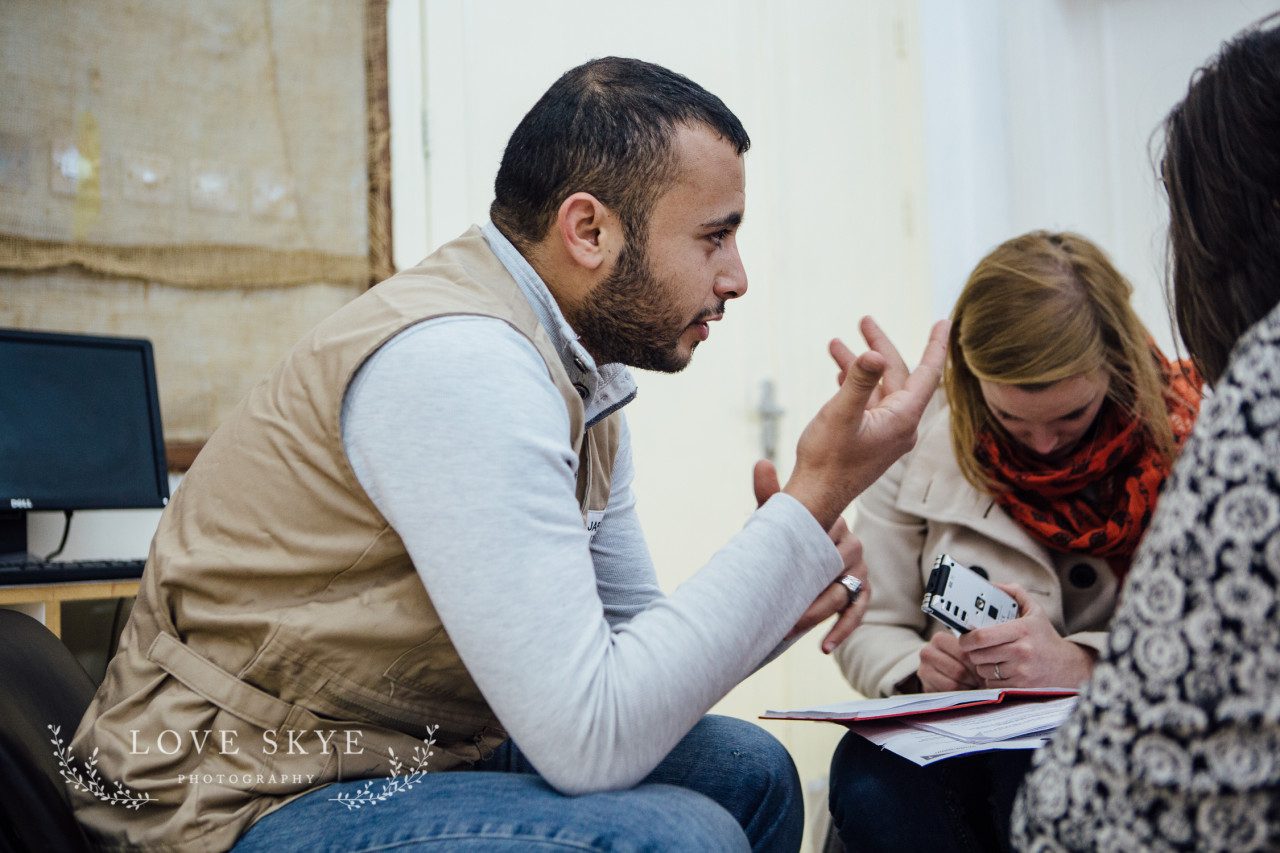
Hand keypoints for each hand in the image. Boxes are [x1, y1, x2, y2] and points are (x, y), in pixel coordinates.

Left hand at [755, 460, 869, 650]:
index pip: (824, 537)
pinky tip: (825, 646)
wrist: (789, 557)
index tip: (784, 573)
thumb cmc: (781, 534)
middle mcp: (849, 541)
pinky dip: (843, 630)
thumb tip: (762, 463)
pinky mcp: (860, 588)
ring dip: (817, 614)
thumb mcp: (774, 517)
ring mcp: (858, 566)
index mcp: (831, 521)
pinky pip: (857, 611)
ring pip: (842, 593)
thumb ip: (769, 494)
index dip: (803, 557)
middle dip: (806, 593)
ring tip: (790, 627)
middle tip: (780, 610)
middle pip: (832, 569)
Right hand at [784, 317, 948, 529]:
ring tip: (835, 344)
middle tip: (864, 321)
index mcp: (902, 418)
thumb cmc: (827, 460)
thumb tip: (875, 354)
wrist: (815, 497)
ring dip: (860, 366)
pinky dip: (857, 385)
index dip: (935, 345)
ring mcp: (887, 433)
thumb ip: (859, 381)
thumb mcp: (841, 414)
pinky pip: (870, 403)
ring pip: (879, 388)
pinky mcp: (872, 439)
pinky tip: (839, 375)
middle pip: (897, 375)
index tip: (943, 321)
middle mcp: (901, 425)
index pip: (928, 374)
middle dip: (879, 347)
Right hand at [917, 630, 980, 691]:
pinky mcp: (926, 687)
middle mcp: (927, 653)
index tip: (986, 669)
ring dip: (967, 688)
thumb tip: (989, 666)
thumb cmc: (961, 658)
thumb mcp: (967, 651)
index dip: (977, 665)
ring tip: (973, 685)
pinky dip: (959, 696)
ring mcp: (923, 671)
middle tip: (982, 680)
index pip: (963, 654)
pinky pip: (947, 695)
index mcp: (939, 639)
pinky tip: (964, 691)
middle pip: (958, 671)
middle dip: (973, 678)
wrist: (945, 669)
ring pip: (952, 685)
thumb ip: (976, 653)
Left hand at [957, 583, 1097, 687]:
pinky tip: (1002, 670)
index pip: (982, 636)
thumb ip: (1014, 593)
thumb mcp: (1034, 611)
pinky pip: (991, 684)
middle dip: (972, 651)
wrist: (1067, 666)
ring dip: (982, 665)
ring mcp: (1021, 671)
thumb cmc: (1045, 637)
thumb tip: (993, 586)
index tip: (964, 637)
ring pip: (983, 670)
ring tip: (993, 658)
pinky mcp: (1020, 687)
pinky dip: (991, 678)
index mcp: (1022, 630)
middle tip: (976, 648)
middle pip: (978, 654)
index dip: (967, 638)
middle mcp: (1022, 651)